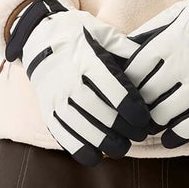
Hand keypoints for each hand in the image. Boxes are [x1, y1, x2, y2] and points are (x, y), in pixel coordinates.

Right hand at [6, 0, 152, 164]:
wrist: (37, 37)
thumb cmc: (77, 34)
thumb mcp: (101, 32)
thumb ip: (125, 48)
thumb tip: (151, 60)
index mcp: (86, 59)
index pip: (111, 87)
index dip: (130, 107)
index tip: (144, 119)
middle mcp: (68, 79)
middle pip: (96, 110)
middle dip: (120, 128)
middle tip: (138, 136)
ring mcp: (54, 95)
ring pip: (78, 125)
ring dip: (102, 141)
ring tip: (121, 149)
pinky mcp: (46, 108)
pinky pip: (60, 133)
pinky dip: (77, 147)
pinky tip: (95, 156)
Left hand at [121, 0, 188, 148]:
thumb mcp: (176, 14)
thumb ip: (150, 34)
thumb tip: (123, 52)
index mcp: (166, 42)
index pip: (133, 72)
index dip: (126, 84)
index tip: (125, 88)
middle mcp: (180, 65)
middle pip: (145, 96)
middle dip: (137, 104)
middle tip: (135, 109)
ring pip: (164, 113)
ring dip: (154, 119)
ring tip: (152, 119)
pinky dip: (176, 136)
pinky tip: (167, 140)